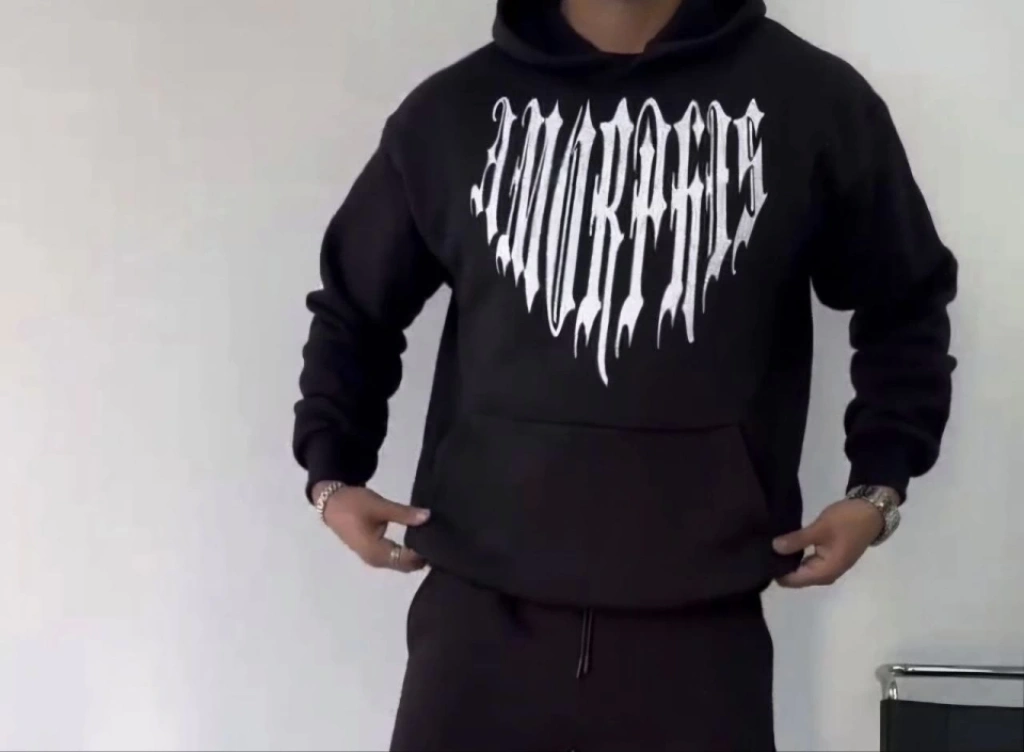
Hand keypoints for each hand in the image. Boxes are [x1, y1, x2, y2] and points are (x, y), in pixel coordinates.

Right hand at [315, 482, 430, 572]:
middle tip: (443, 542)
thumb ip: (404, 514)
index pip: (407, 559)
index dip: (424, 553)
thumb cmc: (353, 504)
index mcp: (375, 552)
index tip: (441, 543)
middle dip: (422, 557)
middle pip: (405, 565)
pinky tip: (420, 542)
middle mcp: (376, 561)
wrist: (331, 503)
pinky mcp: (373, 553)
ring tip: (434, 542)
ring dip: (415, 556)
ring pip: (401, 563)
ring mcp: (374, 558)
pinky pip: (395, 558)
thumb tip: (428, 517)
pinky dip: (407, 553)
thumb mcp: (380, 506)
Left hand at [772, 498, 883, 587]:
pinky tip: (785, 544)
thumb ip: (797, 540)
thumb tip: (774, 548)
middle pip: (796, 577)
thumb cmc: (847, 521)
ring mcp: (828, 567)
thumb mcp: (820, 529)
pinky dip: (797, 555)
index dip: (776, 570)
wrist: (872, 512)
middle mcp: (826, 575)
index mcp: (824, 573)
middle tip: (762, 549)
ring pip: (801, 569)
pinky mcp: (828, 558)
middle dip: (781, 565)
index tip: (761, 556)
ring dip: (788, 560)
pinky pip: (807, 562)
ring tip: (769, 545)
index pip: (792, 580)